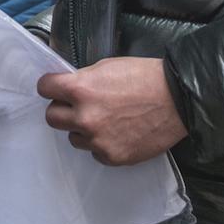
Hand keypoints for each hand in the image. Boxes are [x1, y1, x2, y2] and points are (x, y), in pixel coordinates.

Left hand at [37, 58, 188, 165]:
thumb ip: (83, 80)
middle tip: (78, 106)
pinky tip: (118, 132)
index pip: (44, 88)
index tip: (55, 88)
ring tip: (106, 119)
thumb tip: (69, 88)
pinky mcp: (112, 157)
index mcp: (81, 89)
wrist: (179, 100)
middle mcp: (85, 117)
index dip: (51, 86)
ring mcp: (98, 140)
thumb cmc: (147, 79)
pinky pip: (94, 152)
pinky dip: (102, 143)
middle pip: (51, 117)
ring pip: (73, 137)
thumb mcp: (108, 67)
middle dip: (62, 109)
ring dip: (83, 129)